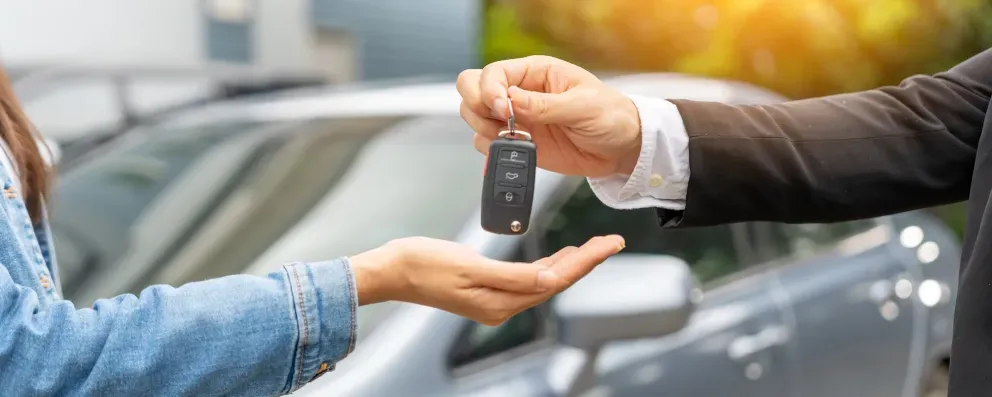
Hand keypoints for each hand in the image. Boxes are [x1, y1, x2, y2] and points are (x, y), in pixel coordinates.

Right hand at [349, 235, 624, 325]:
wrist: (391, 270)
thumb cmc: (423, 264)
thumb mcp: (469, 265)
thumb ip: (511, 276)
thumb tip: (548, 281)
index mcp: (500, 302)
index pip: (555, 281)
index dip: (586, 262)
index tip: (608, 245)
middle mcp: (501, 305)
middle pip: (555, 282)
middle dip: (585, 261)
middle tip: (611, 241)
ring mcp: (494, 299)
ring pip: (544, 281)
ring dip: (569, 263)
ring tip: (593, 247)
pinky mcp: (486, 289)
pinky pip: (527, 279)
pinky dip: (546, 266)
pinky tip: (556, 257)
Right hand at [457, 55, 642, 176]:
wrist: (621, 148)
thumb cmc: (610, 116)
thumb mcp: (582, 106)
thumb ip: (544, 105)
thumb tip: (511, 100)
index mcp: (535, 73)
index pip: (493, 73)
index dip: (489, 90)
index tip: (504, 110)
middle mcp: (520, 92)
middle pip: (472, 89)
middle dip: (478, 107)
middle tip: (499, 123)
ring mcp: (516, 118)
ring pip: (474, 116)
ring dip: (483, 128)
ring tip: (511, 138)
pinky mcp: (518, 142)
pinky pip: (486, 143)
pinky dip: (492, 149)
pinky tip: (516, 149)